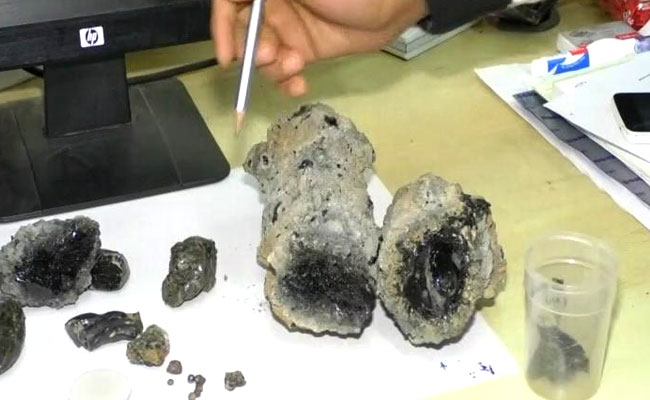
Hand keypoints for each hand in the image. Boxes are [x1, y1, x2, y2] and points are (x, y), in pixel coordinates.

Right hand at [212, 0, 427, 95]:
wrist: (393, 6)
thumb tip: (235, 2)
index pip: (230, 4)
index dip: (222, 28)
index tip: (227, 56)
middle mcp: (273, 5)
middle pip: (243, 32)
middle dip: (252, 49)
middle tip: (272, 55)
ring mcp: (289, 30)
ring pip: (263, 57)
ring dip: (272, 69)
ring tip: (295, 66)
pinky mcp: (305, 52)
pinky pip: (285, 72)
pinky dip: (287, 83)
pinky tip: (299, 86)